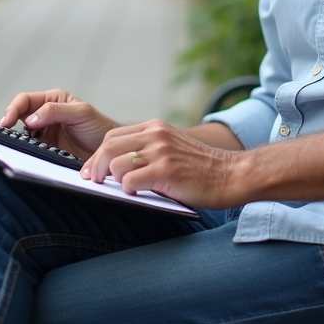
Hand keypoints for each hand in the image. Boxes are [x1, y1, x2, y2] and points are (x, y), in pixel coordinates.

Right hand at [0, 90, 118, 159]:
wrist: (110, 152)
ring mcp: (45, 133)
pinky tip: (25, 153)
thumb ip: (56, 111)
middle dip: (10, 121)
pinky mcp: (47, 150)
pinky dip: (25, 151)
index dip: (14, 108)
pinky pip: (30, 149)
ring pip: (22, 133)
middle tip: (5, 132)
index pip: (26, 100)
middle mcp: (46, 115)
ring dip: (17, 138)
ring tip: (14, 143)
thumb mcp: (80, 113)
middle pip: (19, 115)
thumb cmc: (99, 127)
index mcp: (53, 100)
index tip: (8, 121)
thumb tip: (31, 118)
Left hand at [83, 119, 245, 209]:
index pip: (113, 136)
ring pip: (116, 164)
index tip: (91, 170)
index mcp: (156, 128)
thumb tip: (116, 167)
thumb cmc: (203, 169)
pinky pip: (130, 181)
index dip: (98, 154)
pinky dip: (128, 191)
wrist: (233, 175)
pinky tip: (137, 195)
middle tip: (94, 182)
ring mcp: (161, 152)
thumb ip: (148, 150)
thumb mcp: (173, 148)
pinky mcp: (166, 171)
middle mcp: (156, 135)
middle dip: (96, 166)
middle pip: (109, 146)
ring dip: (114, 180)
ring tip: (123, 189)